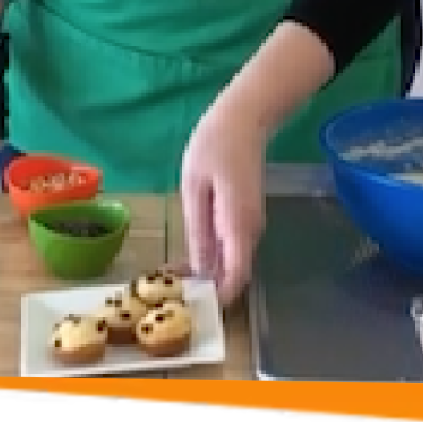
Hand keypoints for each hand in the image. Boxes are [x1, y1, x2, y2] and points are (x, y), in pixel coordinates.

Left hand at [179, 90, 270, 305]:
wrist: (245, 116)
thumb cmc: (215, 143)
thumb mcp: (195, 184)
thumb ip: (198, 228)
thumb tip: (199, 269)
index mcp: (238, 224)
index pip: (236, 277)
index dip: (216, 297)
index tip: (188, 304)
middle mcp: (251, 230)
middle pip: (234, 272)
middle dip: (207, 285)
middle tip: (171, 289)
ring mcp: (251, 223)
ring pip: (232, 259)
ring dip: (208, 270)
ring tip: (173, 273)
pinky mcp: (247, 215)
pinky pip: (232, 245)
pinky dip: (213, 253)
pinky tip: (190, 249)